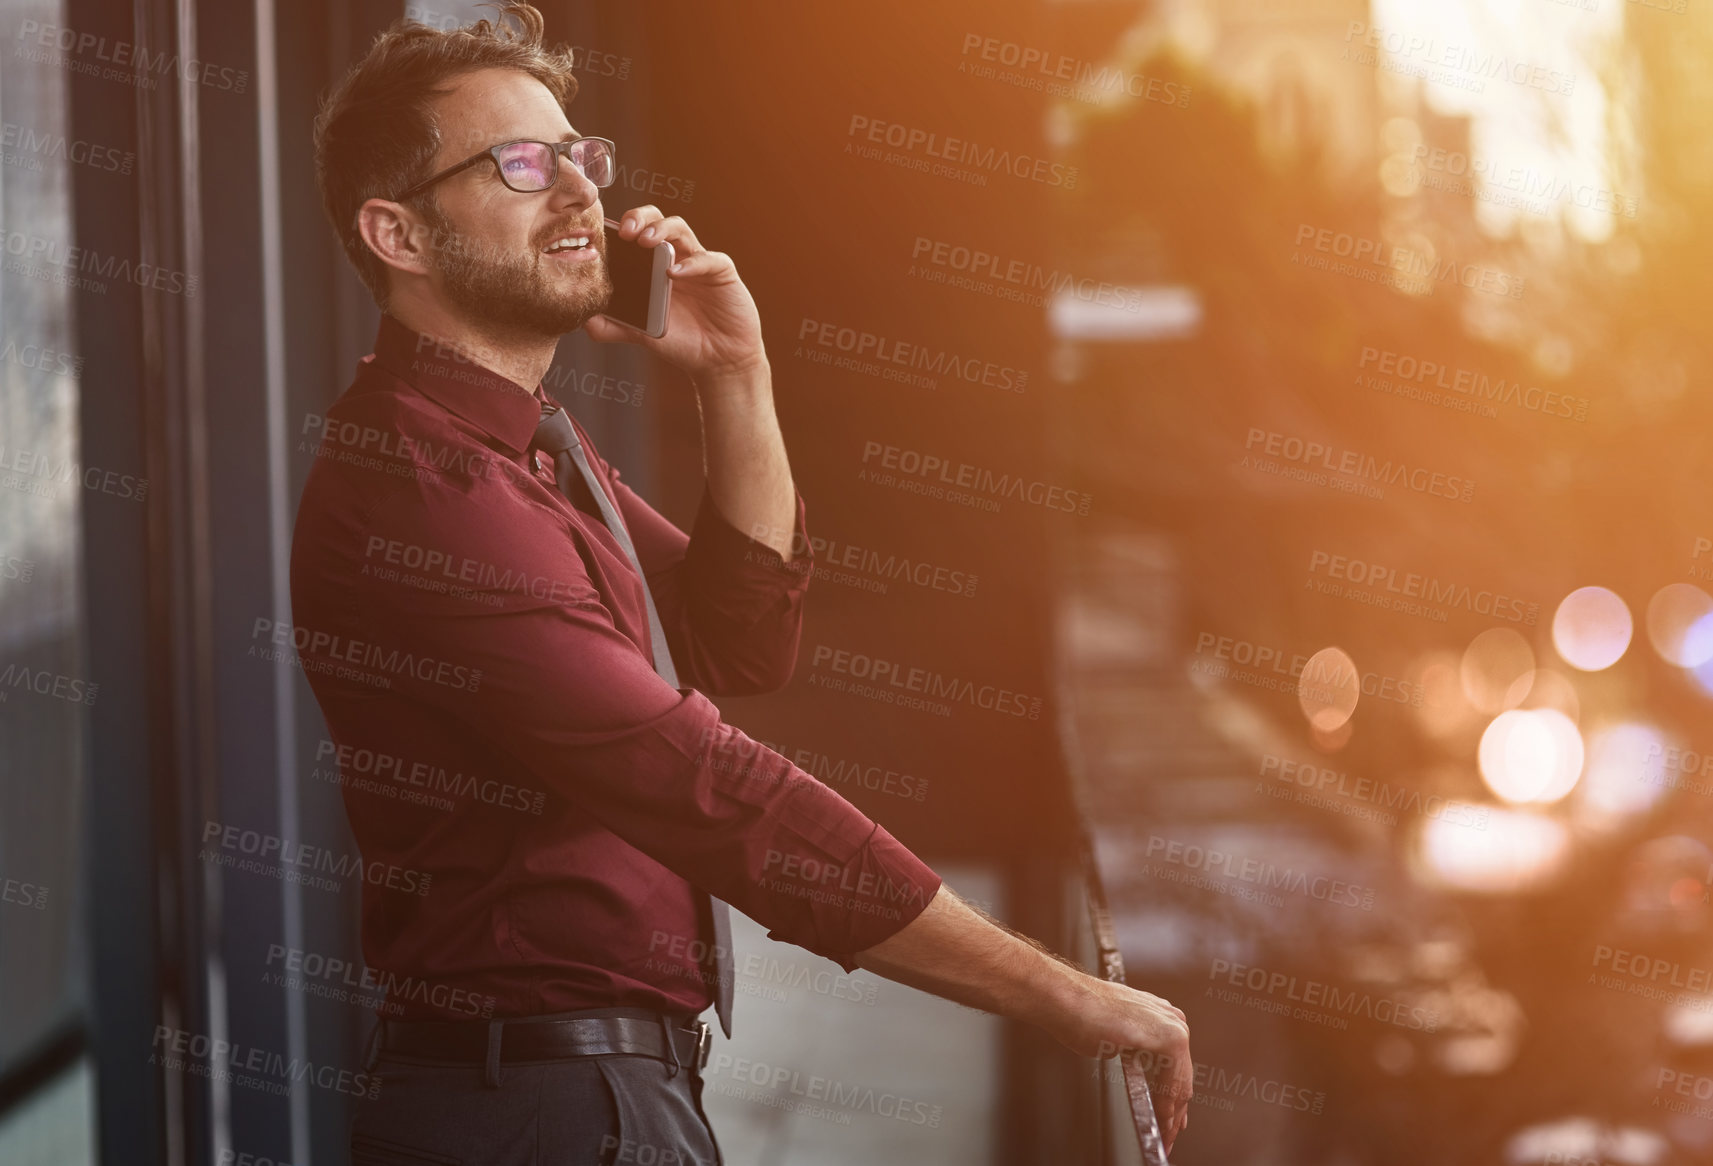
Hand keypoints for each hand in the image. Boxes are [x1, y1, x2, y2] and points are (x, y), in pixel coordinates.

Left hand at [581, 206, 766, 380]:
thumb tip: (583, 320)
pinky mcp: (721, 272)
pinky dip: (691, 263)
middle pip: (656, 220)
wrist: (718, 361)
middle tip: (626, 231)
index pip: (635, 232)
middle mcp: (675, 257)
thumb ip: (613, 326)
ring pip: (680, 229)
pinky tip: (675, 272)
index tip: (603, 234)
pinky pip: (708, 259)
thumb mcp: (642, 335)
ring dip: (662, 230)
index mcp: (653, 266)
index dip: (619, 226)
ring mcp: (698, 262)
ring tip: (646, 242)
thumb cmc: (682, 342)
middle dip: (640, 217)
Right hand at [1058, 976, 1192, 1151]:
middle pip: (1182, 1075)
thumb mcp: (1114, 1036)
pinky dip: (1167, 1105)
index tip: (1172, 1118)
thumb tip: (1137, 1069)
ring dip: (1172, 1113)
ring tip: (1165, 1135)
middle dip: (1176, 1110)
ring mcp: (1173, 1026)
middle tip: (1169, 1134)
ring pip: (1180, 1082)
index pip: (1176, 1065)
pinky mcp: (1169, 1038)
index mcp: (1160, 1015)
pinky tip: (1161, 1120)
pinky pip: (1173, 1083)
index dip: (1174, 1095)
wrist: (1065, 999)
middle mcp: (1171, 1018)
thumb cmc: (1079, 1015)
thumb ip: (1133, 1049)